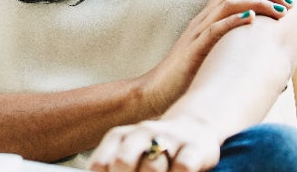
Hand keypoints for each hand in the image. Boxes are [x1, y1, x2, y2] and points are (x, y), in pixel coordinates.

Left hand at [87, 115, 220, 171]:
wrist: (195, 128)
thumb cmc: (154, 150)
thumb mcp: (130, 154)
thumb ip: (113, 167)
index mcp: (119, 137)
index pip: (101, 164)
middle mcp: (142, 133)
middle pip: (123, 162)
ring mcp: (169, 139)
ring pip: (153, 166)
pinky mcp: (194, 149)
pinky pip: (182, 167)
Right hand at [137, 0, 291, 113]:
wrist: (157, 90)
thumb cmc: (188, 73)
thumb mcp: (211, 50)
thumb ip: (230, 40)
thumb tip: (263, 46)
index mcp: (207, 15)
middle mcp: (203, 17)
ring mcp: (198, 32)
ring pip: (228, 4)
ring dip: (257, 3)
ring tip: (279, 11)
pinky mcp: (195, 49)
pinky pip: (215, 29)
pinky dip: (234, 20)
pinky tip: (251, 19)